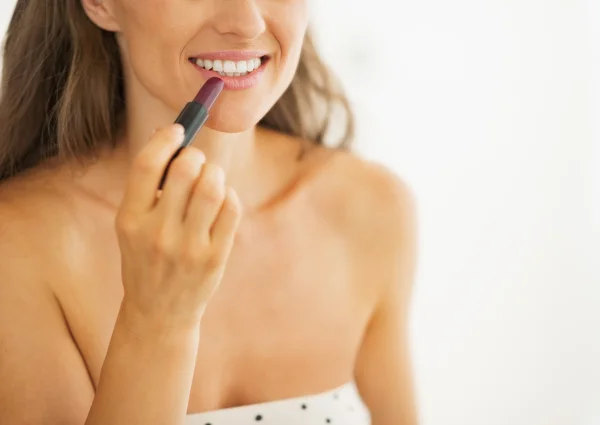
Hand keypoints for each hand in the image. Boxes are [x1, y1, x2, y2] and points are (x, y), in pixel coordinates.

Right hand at [114, 124, 241, 331]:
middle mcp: (157, 233)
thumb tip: (171, 137)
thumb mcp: (133, 227)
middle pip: (184, 171)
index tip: (177, 130)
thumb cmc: (146, 259)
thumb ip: (147, 187)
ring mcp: (188, 247)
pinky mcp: (214, 257)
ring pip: (212, 187)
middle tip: (196, 161)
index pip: (146, 165)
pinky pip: (231, 208)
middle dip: (195, 156)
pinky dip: (229, 195)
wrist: (159, 312)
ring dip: (215, 173)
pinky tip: (221, 200)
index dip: (164, 139)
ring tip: (211, 178)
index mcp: (130, 220)